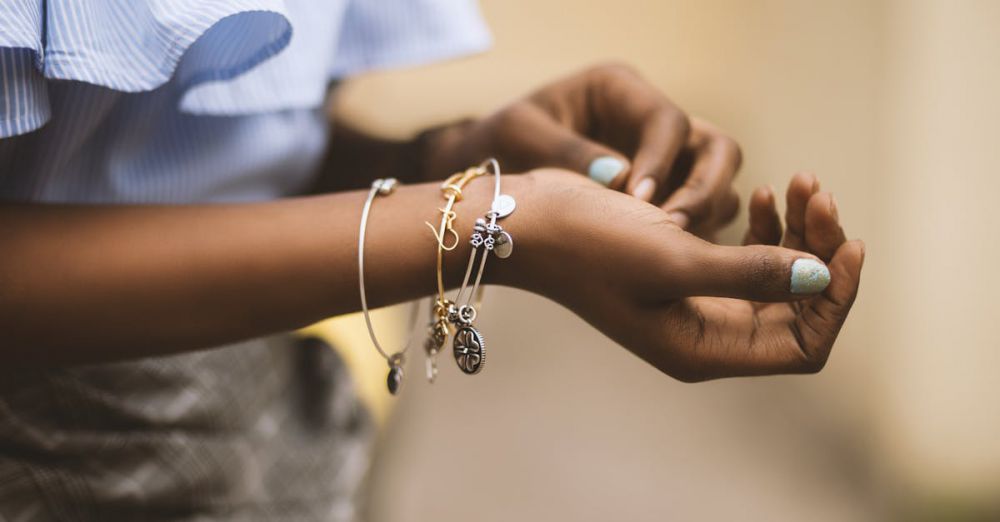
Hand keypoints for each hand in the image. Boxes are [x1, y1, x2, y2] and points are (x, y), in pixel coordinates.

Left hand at [424, 63, 741, 237]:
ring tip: (669, 252)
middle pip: (717, 149)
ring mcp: (666, 162)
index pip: (668, 122)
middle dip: (704, 190)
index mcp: (620, 91)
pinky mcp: (665, 198)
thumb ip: (567, 152)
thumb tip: (622, 179)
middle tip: (672, 229)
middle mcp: (651, 123)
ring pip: (718, 186)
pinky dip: (692, 239)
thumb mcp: (518, 135)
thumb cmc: (498, 143)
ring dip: (703, 218)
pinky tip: (665, 265)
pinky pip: (699, 218)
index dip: (661, 161)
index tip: (638, 200)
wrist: (487, 175)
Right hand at [500, 169, 863, 380]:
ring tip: (799, 183)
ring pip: (775, 276)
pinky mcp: (684, 268)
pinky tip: (762, 194)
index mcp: (703, 349)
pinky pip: (746, 255)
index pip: (802, 344)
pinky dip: (764, 226)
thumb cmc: (589, 244)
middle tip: (818, 192)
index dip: (834, 299)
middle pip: (795, 305)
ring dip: (795, 231)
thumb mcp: (672, 259)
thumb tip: (820, 276)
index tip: (846, 243)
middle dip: (818, 250)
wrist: (528, 219)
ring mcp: (695, 302)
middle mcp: (705, 333)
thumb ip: (750, 273)